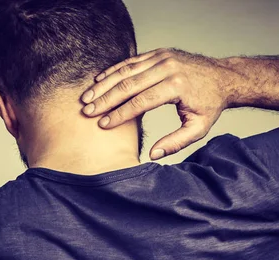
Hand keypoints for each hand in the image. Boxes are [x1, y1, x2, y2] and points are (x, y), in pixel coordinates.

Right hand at [80, 47, 230, 159]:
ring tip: (86, 97)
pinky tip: (98, 81)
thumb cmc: (210, 105)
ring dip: (104, 84)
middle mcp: (168, 67)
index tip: (104, 125)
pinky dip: (113, 71)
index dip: (120, 115)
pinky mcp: (158, 53)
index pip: (141, 102)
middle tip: (87, 111)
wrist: (223, 77)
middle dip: (105, 99)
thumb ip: (176, 143)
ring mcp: (162, 57)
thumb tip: (153, 155)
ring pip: (126, 70)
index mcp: (176, 86)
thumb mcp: (198, 129)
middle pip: (129, 84)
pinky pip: (131, 61)